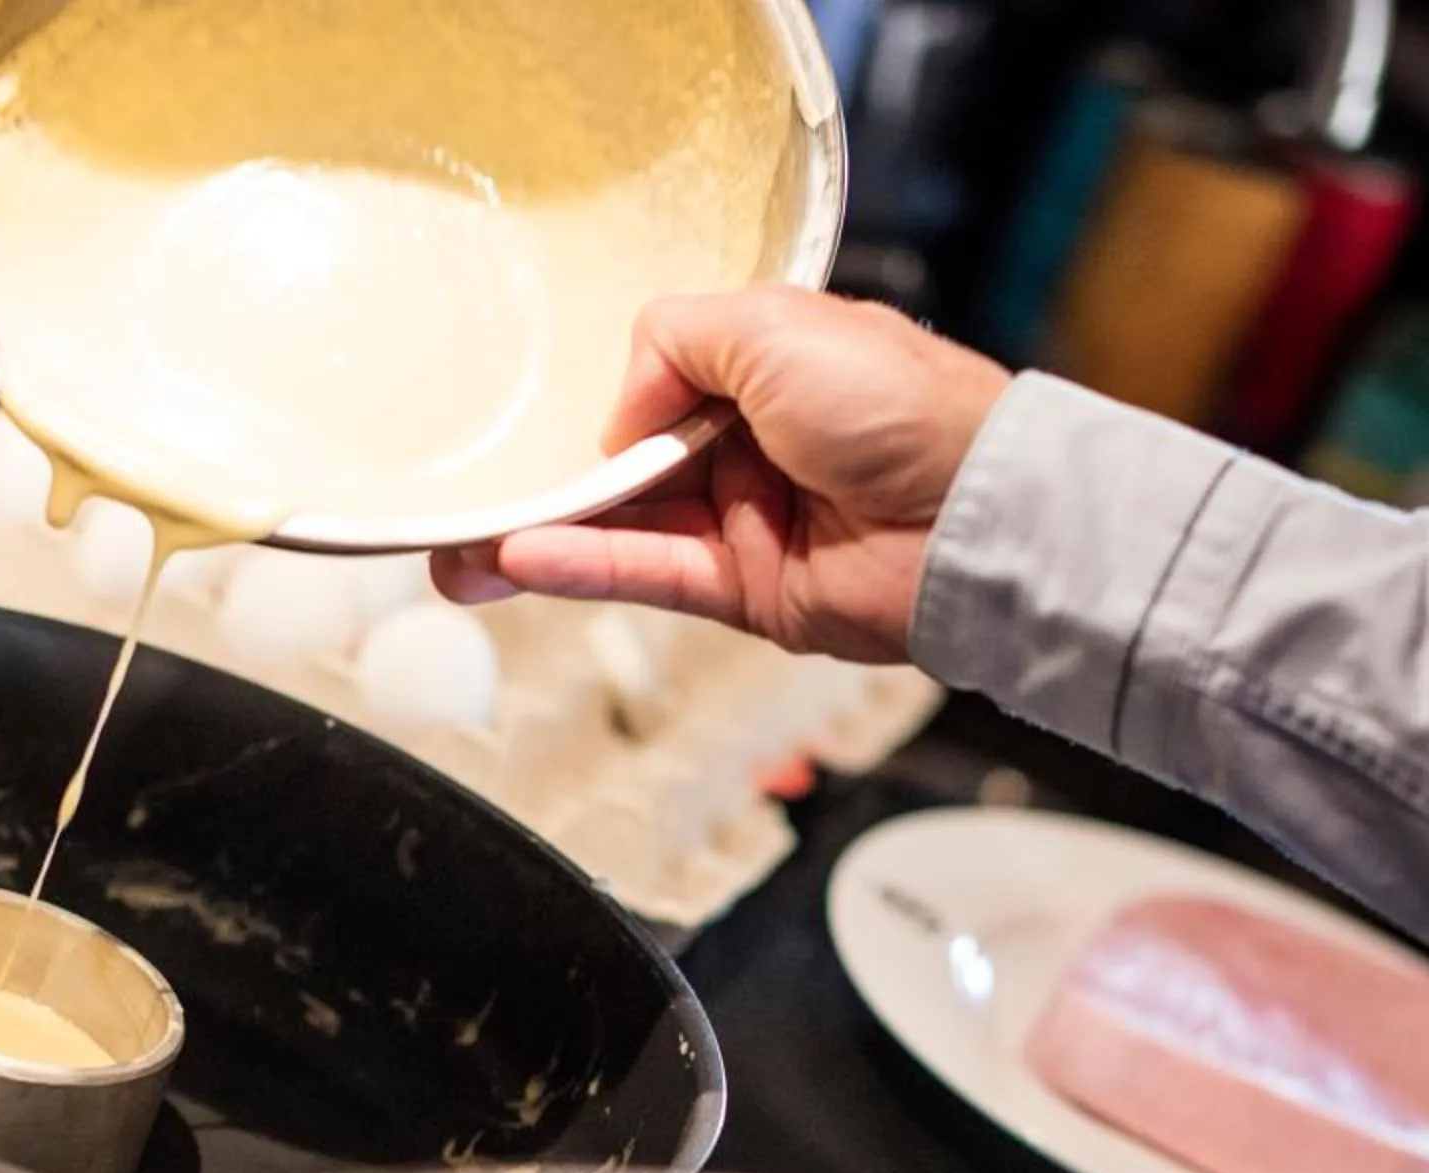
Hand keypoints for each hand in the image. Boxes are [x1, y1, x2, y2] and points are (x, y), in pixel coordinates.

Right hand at [432, 286, 1012, 663]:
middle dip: (543, 488)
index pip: (657, 385)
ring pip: (623, 530)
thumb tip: (618, 409)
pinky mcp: (749, 592)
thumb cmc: (893, 402)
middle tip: (457, 508)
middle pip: (626, 468)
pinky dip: (584, 568)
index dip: (600, 406)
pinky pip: (651, 576)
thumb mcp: (770, 325)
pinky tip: (518, 560)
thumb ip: (674, 343)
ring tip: (456, 557)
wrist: (972, 513)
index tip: (528, 425)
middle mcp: (752, 445)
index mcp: (767, 368)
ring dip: (539, 540)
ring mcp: (746, 522)